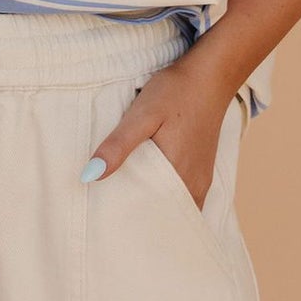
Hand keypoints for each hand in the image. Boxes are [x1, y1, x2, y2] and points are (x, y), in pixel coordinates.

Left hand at [81, 53, 235, 210]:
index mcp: (177, 176)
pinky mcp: (202, 172)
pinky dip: (167, 200)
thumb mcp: (141, 115)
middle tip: (111, 220)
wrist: (210, 76)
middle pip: (163, 217)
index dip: (129, 224)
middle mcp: (194, 185)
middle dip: (140, 221)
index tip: (107, 224)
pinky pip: (184, 198)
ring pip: (174, 209)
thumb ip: (118, 146)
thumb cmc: (176, 92)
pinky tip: (148, 190)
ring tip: (126, 209)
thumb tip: (90, 177)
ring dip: (154, 211)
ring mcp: (201, 180)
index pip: (151, 217)